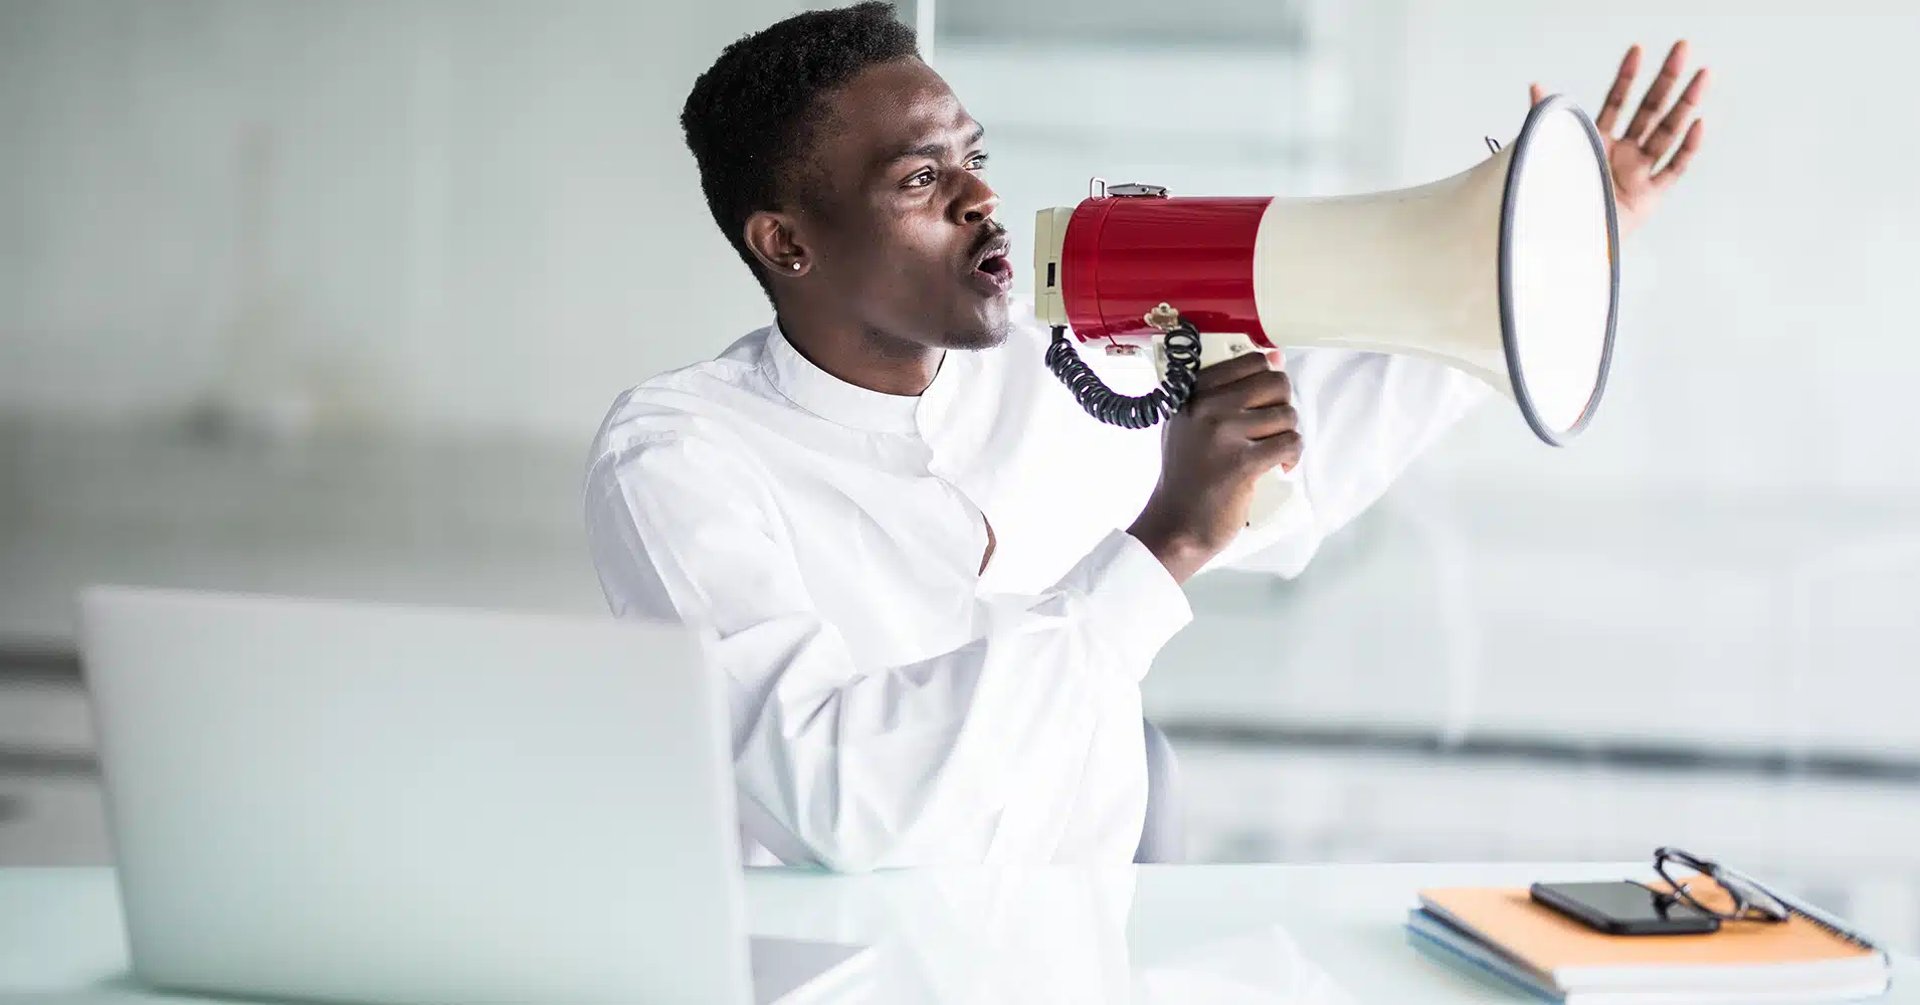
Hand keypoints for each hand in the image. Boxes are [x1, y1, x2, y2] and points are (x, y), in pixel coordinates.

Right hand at [1128, 352, 1300, 583]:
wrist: (1176, 526)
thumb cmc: (1188, 476)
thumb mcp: (1191, 424)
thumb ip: (1227, 391)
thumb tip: (1276, 358)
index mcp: (1192, 393)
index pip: (1252, 361)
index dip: (1267, 383)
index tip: (1262, 405)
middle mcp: (1205, 407)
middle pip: (1275, 383)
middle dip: (1282, 407)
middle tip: (1269, 431)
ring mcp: (1223, 434)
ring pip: (1286, 415)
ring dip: (1287, 435)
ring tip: (1271, 453)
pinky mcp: (1242, 463)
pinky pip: (1290, 443)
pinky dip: (1292, 456)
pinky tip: (1278, 467)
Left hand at [1531, 40, 1708, 234]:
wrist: (1557, 241)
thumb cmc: (1552, 199)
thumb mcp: (1548, 153)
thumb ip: (1545, 120)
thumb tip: (1536, 85)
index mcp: (1597, 141)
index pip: (1616, 101)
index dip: (1626, 76)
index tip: (1638, 49)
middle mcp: (1622, 153)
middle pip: (1649, 109)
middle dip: (1666, 78)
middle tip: (1683, 48)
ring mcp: (1638, 173)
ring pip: (1667, 132)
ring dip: (1685, 104)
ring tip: (1702, 76)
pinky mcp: (1649, 197)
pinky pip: (1673, 169)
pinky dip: (1686, 148)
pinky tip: (1699, 123)